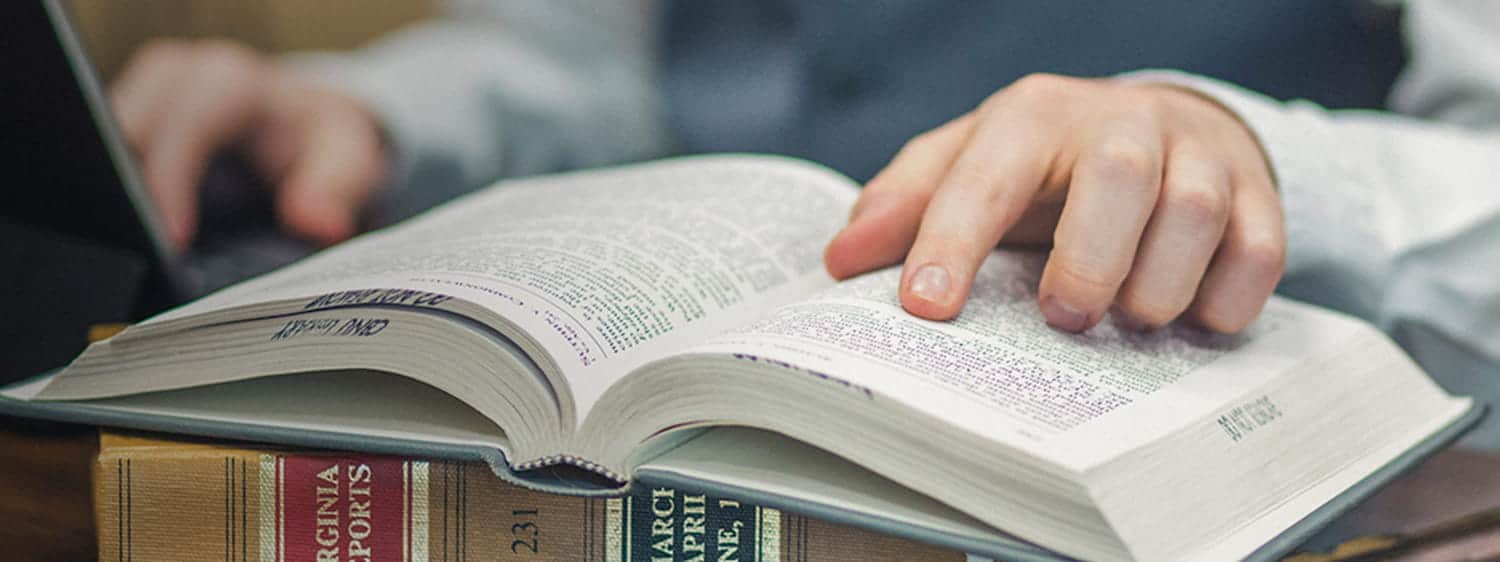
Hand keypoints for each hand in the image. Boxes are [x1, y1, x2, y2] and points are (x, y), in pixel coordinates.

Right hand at [110, 39, 387, 248]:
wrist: (308, 126)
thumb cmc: (323, 140)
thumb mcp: (348, 158)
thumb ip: (337, 187)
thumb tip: (317, 222)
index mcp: (231, 83)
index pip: (188, 117)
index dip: (174, 173)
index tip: (173, 236)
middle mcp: (179, 81)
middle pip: (128, 125)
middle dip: (125, 186)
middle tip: (133, 252)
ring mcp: (146, 102)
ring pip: (104, 142)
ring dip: (110, 194)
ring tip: (124, 253)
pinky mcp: (130, 128)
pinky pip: (104, 159)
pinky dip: (111, 197)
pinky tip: (122, 240)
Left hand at [823, 74, 1283, 332]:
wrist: (1162, 130)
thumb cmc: (1046, 165)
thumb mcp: (968, 166)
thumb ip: (906, 204)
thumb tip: (840, 259)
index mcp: (1033, 116)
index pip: (988, 172)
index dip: (951, 240)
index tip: (924, 307)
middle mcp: (1120, 122)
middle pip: (1117, 175)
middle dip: (1086, 260)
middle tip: (1061, 317)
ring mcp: (1196, 153)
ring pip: (1194, 211)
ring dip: (1157, 284)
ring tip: (1129, 320)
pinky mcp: (1256, 193)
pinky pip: (1260, 249)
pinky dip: (1227, 298)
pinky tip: (1193, 320)